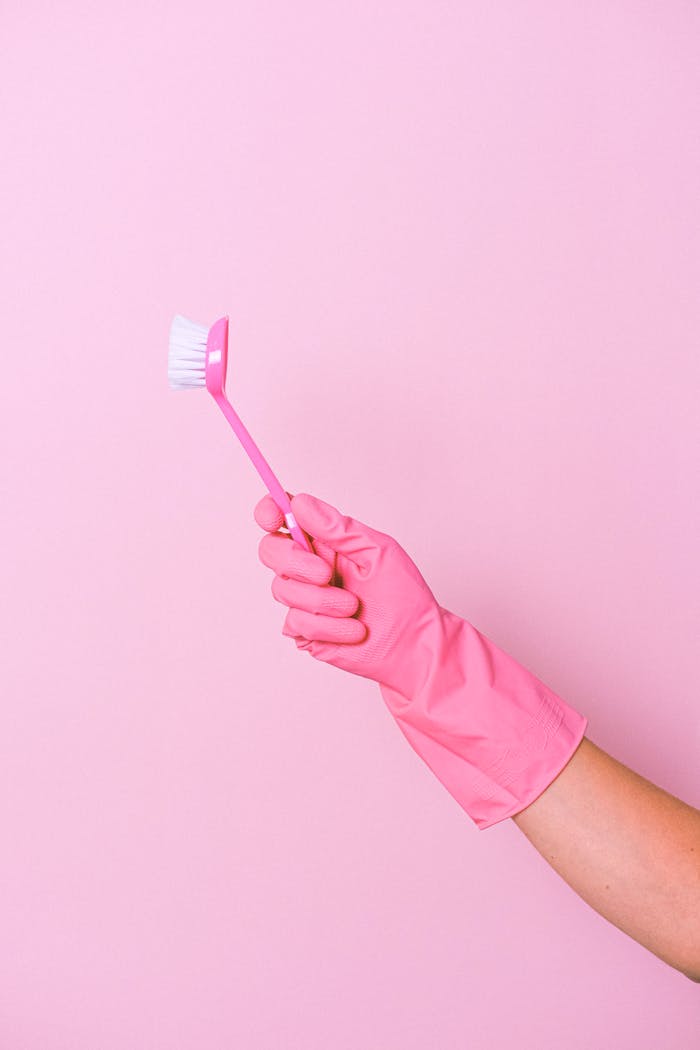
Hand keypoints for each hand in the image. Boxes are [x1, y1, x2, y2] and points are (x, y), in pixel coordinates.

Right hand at [254, 491, 443, 694]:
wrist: (413, 644)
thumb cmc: (403, 596)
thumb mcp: (377, 551)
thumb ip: (338, 528)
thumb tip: (301, 503)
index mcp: (325, 541)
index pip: (284, 517)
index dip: (269, 511)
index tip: (274, 516)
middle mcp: (309, 566)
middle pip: (270, 550)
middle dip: (294, 562)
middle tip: (326, 573)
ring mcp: (304, 599)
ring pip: (283, 590)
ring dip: (323, 601)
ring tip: (354, 607)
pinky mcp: (304, 630)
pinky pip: (297, 622)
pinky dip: (329, 627)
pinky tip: (353, 630)